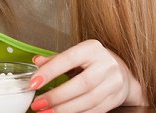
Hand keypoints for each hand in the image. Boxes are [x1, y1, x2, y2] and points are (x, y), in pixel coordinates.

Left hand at [29, 39, 146, 112]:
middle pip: (81, 84)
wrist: (121, 72)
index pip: (69, 59)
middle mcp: (106, 64)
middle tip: (38, 103)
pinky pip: (95, 110)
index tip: (34, 83)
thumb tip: (36, 62)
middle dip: (57, 96)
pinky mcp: (116, 98)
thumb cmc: (92, 62)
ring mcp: (113, 82)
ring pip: (89, 100)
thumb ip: (56, 59)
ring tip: (47, 112)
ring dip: (65, 109)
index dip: (50, 71)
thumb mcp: (75, 55)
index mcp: (92, 48)